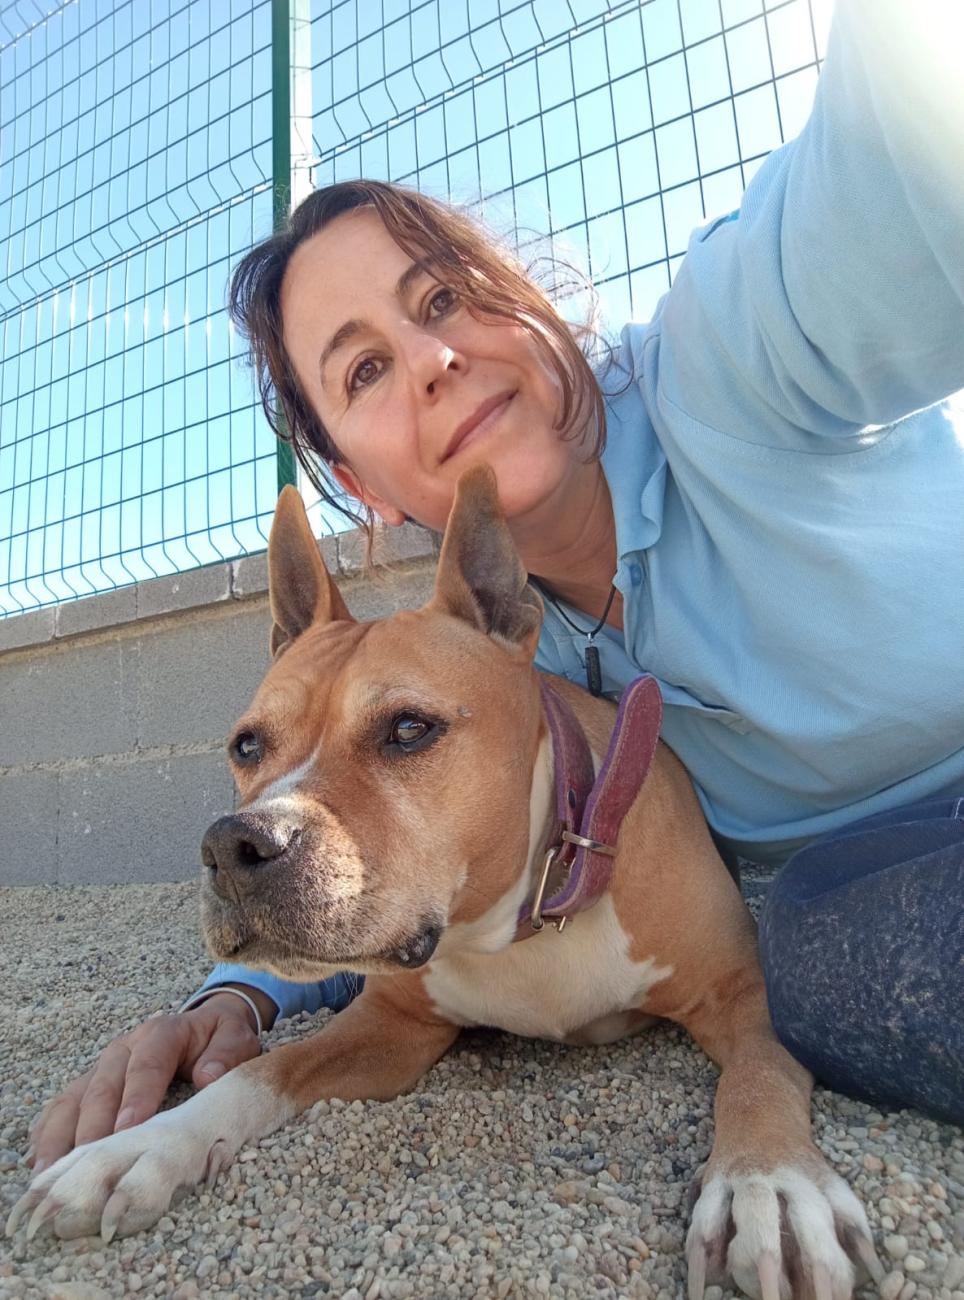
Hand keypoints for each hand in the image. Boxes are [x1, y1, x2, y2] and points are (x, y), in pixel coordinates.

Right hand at [25, 992, 265, 1175]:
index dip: (136, 1097)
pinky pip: (63, 1105)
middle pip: (103, 1086)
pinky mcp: (90, 1084)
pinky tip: (38, 1160)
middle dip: (93, 1126)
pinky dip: (48, 1131)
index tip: (126, 1129)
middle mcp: (125, 1048)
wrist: (204, 1027)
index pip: (146, 1065)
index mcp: (161, 1033)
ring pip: (75, 1098)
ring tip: (50, 1171)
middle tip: (86, 1163)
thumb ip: (226, 1055)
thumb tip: (207, 1076)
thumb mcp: (236, 1039)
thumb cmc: (219, 1040)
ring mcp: (103, 1067)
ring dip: (60, 1134)